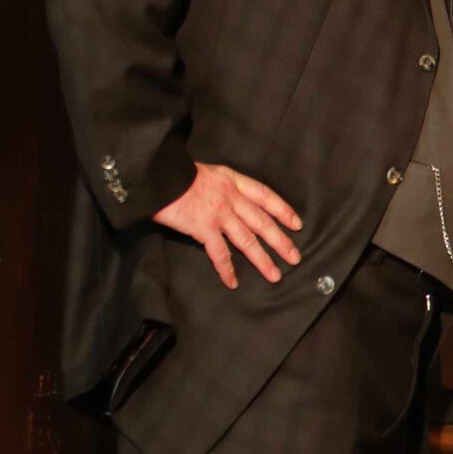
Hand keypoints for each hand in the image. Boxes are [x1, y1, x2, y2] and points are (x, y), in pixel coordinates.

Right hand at [153, 162, 300, 288]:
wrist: (156, 173)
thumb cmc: (176, 171)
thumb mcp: (207, 172)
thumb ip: (222, 187)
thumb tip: (230, 202)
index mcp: (232, 180)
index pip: (265, 196)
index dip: (283, 210)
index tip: (296, 224)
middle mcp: (231, 198)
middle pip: (262, 222)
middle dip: (280, 241)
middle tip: (295, 257)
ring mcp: (218, 214)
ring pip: (248, 240)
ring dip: (263, 260)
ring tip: (275, 275)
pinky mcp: (203, 228)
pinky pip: (219, 253)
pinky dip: (227, 269)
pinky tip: (233, 282)